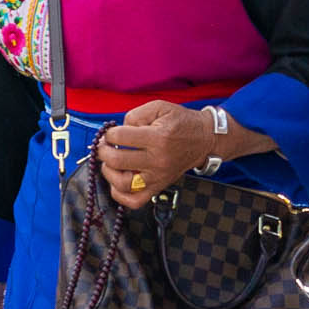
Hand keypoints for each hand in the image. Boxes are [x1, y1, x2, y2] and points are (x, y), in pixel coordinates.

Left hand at [95, 99, 265, 207]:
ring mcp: (158, 177)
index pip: (119, 138)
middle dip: (103, 152)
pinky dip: (120, 194)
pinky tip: (117, 180)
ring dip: (109, 173)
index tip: (112, 133)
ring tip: (111, 163)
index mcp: (158, 138)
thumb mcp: (159, 107)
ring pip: (123, 184)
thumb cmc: (181, 122)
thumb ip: (135, 115)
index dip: (109, 133)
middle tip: (105, 147)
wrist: (206, 139)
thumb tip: (116, 131)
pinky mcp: (159, 187)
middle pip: (116, 161)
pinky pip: (134, 201)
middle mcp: (158, 160)